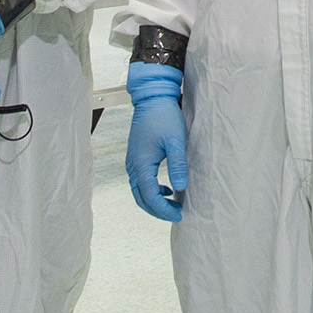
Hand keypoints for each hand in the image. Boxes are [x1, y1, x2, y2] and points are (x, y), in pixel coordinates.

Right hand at [125, 61, 187, 221]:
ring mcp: (132, 161)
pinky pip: (140, 181)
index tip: (179, 214)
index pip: (150, 197)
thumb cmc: (164, 116)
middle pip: (141, 198)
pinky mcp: (136, 157)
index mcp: (141, 164)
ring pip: (139, 191)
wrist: (152, 98)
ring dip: (154, 201)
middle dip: (158, 210)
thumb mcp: (175, 141)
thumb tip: (180, 188)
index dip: (164, 210)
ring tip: (172, 204)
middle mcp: (132, 166)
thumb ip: (177, 165)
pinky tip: (166, 188)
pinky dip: (151, 190)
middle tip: (176, 214)